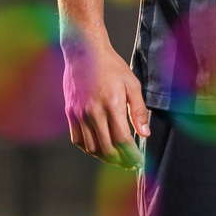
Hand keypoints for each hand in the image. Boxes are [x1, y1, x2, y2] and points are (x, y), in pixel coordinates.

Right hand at [61, 31, 149, 170]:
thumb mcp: (132, 84)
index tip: (138, 161)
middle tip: (129, 164)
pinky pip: (78, 140)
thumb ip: (138, 110)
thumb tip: (145, 133)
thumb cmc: (111, 67)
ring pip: (91, 147)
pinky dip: (89, 148)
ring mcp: (79, 114)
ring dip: (105, 157)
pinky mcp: (70, 113)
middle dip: (120, 160)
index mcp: (112, 104)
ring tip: (116, 158)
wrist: (84, 52)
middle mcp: (94, 112)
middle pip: (107, 148)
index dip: (132, 154)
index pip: (123, 139)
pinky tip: (99, 147)